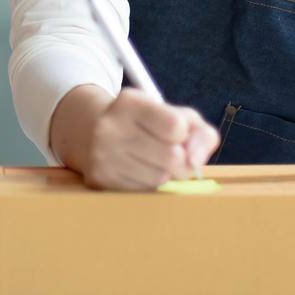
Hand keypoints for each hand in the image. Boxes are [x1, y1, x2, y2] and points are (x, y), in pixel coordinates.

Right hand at [80, 87, 220, 189]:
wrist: (92, 133)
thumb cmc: (146, 125)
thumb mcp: (176, 116)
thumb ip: (201, 134)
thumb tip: (196, 162)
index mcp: (130, 102)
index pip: (176, 126)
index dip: (184, 134)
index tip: (174, 132)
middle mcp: (110, 126)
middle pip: (172, 157)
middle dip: (180, 160)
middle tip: (169, 153)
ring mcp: (102, 154)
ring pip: (160, 179)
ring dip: (165, 175)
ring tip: (152, 161)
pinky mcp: (98, 179)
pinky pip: (143, 192)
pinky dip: (148, 185)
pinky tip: (138, 171)